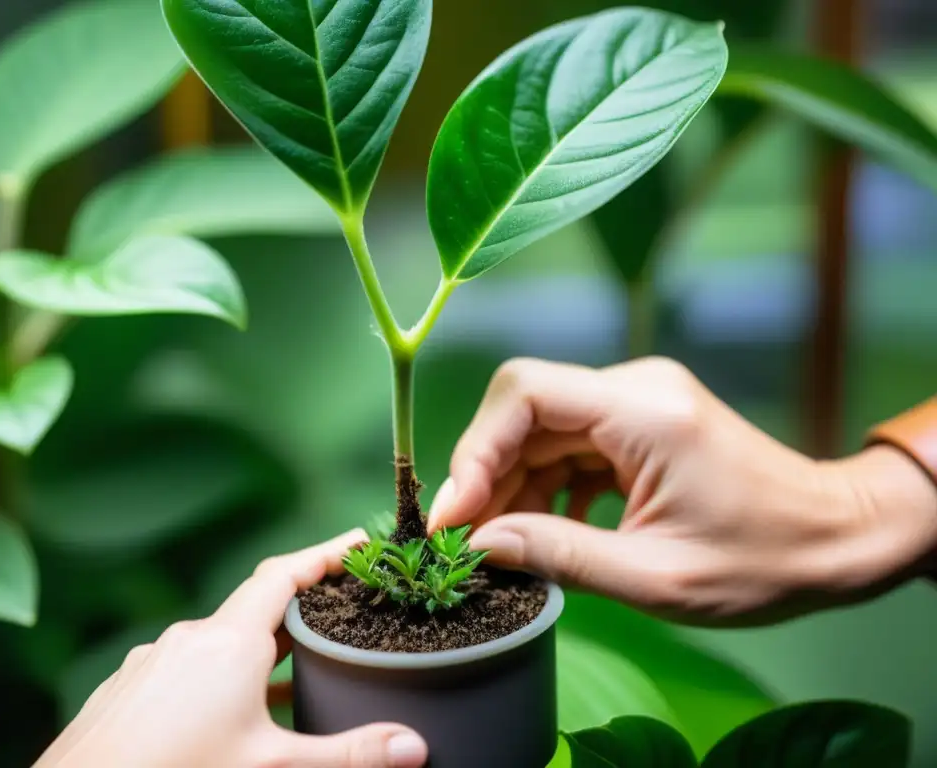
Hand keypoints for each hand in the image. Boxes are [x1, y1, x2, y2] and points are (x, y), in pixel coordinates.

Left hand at [35, 531, 427, 767]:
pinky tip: (231, 715)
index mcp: (228, 642)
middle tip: (343, 613)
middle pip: (257, 607)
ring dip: (261, 650)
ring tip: (296, 672)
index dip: (325, 553)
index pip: (285, 574)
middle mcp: (189, 638)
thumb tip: (415, 745)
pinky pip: (188, 666)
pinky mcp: (130, 689)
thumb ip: (348, 754)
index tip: (359, 543)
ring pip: (221, 641)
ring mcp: (153, 662)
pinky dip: (221, 676)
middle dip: (302, 610)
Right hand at [429, 357, 936, 625]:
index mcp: (644, 411)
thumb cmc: (763, 561)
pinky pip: (571, 443)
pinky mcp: (642, 423)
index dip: (476, 448)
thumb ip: (561, 554)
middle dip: (487, 472)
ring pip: (543, 428)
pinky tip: (545, 530)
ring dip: (513, 484)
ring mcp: (640, 401)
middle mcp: (637, 388)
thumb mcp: (655, 576)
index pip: (527, 393)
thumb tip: (482, 543)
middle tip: (466, 539)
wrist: (837, 539)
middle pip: (527, 409)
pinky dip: (546, 484)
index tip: (455, 515)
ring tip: (503, 544)